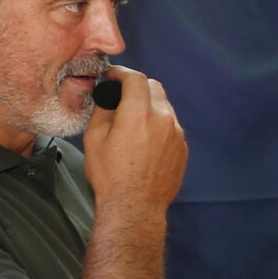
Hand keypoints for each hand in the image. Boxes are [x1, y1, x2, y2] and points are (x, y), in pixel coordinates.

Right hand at [84, 67, 187, 210]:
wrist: (135, 206)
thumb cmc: (111, 176)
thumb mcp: (94, 139)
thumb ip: (103, 111)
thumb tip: (107, 98)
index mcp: (138, 114)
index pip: (136, 78)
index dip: (122, 73)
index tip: (113, 76)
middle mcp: (163, 119)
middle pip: (154, 87)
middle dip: (137, 86)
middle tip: (121, 95)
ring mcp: (177, 133)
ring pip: (165, 106)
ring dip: (149, 105)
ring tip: (132, 119)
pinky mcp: (183, 147)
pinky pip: (171, 125)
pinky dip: (159, 123)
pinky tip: (145, 138)